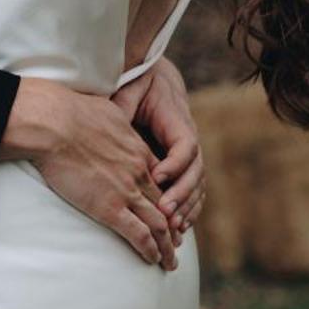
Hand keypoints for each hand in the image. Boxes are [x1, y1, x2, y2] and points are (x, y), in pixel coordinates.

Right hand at [0, 78, 177, 269]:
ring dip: (167, 247)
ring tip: (170, 262)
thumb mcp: (106, 111)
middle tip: (177, 244)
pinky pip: (137, 234)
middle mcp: (139, 174)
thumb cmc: (71, 112)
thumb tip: (108, 118)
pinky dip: (149, 249)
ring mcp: (126, 192)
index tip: (171, 212)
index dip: (169, 199)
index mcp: (138, 151)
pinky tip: (153, 260)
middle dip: (173, 228)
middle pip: (165, 206)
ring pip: (158, 225)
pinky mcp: (109, 208)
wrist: (55, 124)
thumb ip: (114, 121)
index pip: (162, 181)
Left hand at [111, 57, 205, 234]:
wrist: (154, 81)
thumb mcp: (129, 90)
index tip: (156, 178)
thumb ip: (122, 106)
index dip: (174, 164)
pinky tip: (180, 227)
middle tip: (165, 212)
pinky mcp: (183, 166)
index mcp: (177, 119)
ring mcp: (189, 154)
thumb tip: (110, 118)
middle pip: (195, 170)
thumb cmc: (138, 85)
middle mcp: (188, 138)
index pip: (185, 145)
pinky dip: (190, 208)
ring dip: (188, 206)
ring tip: (174, 227)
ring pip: (198, 184)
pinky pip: (194, 190)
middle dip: (182, 193)